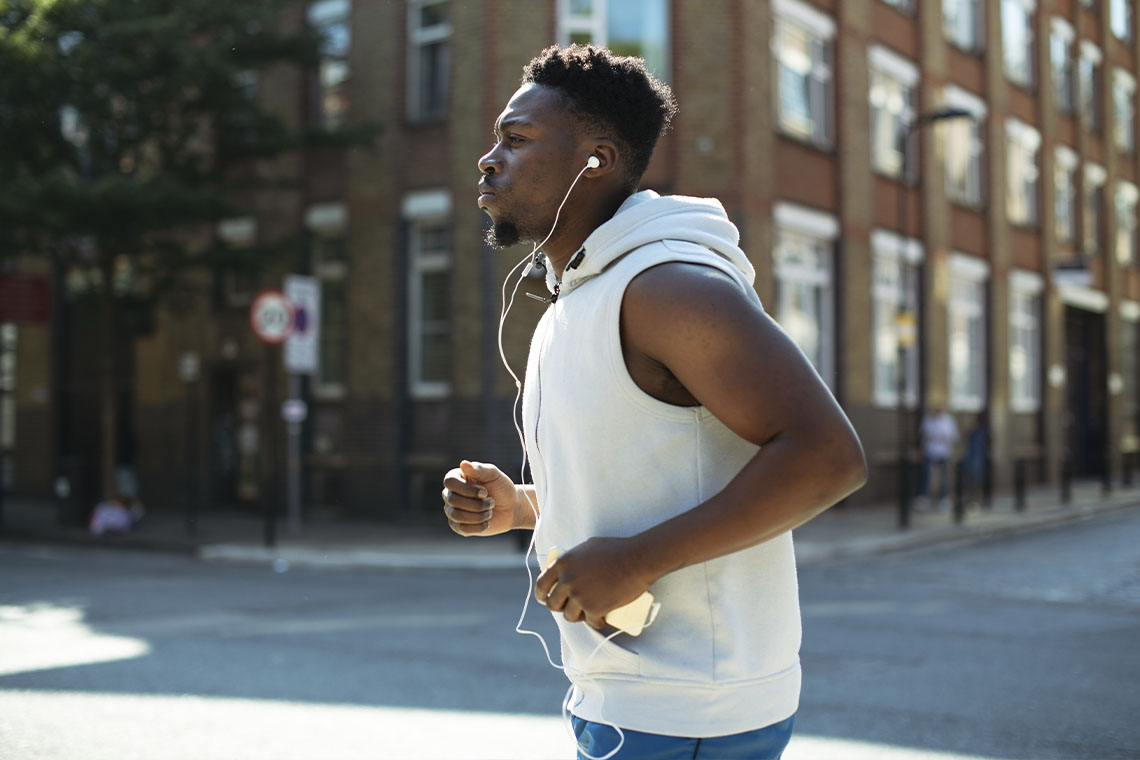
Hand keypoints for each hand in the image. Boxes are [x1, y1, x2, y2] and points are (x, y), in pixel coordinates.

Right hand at [442, 460, 520, 536]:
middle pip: (453, 500)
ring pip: (457, 515)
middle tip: (492, 502)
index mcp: (457, 478)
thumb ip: (479, 470)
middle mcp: (451, 494)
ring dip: (478, 515)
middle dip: (477, 503)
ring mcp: (453, 510)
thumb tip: (463, 463)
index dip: (467, 489)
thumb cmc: (501, 488)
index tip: (484, 492)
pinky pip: (462, 529)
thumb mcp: (494, 475)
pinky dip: (478, 526)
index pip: (449, 482)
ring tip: (490, 511)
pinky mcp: (458, 526)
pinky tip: (487, 522)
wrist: (511, 508)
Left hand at [535, 537, 654, 630]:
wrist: (637, 559)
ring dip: (577, 617)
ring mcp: (580, 596)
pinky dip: (597, 623)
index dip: (542, 595)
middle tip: (571, 607)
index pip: (542, 584)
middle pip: (553, 604)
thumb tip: (568, 565)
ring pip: (569, 616)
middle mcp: (567, 581)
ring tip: (587, 614)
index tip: (546, 599)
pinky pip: (591, 622)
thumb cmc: (616, 549)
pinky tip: (601, 620)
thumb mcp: (588, 547)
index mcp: (563, 564)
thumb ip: (574, 558)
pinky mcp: (594, 609)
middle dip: (560, 608)